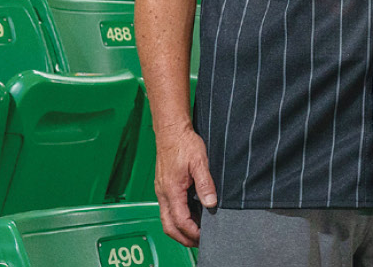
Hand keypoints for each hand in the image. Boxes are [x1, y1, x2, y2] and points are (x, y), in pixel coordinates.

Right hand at [155, 125, 216, 246]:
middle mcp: (163, 194)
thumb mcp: (200, 162)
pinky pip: (168, 209)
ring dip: (180, 229)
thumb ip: (205, 184)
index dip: (193, 232)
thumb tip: (211, 203)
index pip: (180, 221)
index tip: (204, 236)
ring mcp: (162, 191)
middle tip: (199, 242)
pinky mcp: (163, 187)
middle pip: (169, 226)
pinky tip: (191, 214)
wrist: (171, 130)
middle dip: (183, 238)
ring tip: (196, 231)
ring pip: (166, 219)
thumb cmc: (184, 143)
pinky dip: (178, 217)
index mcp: (172, 191)